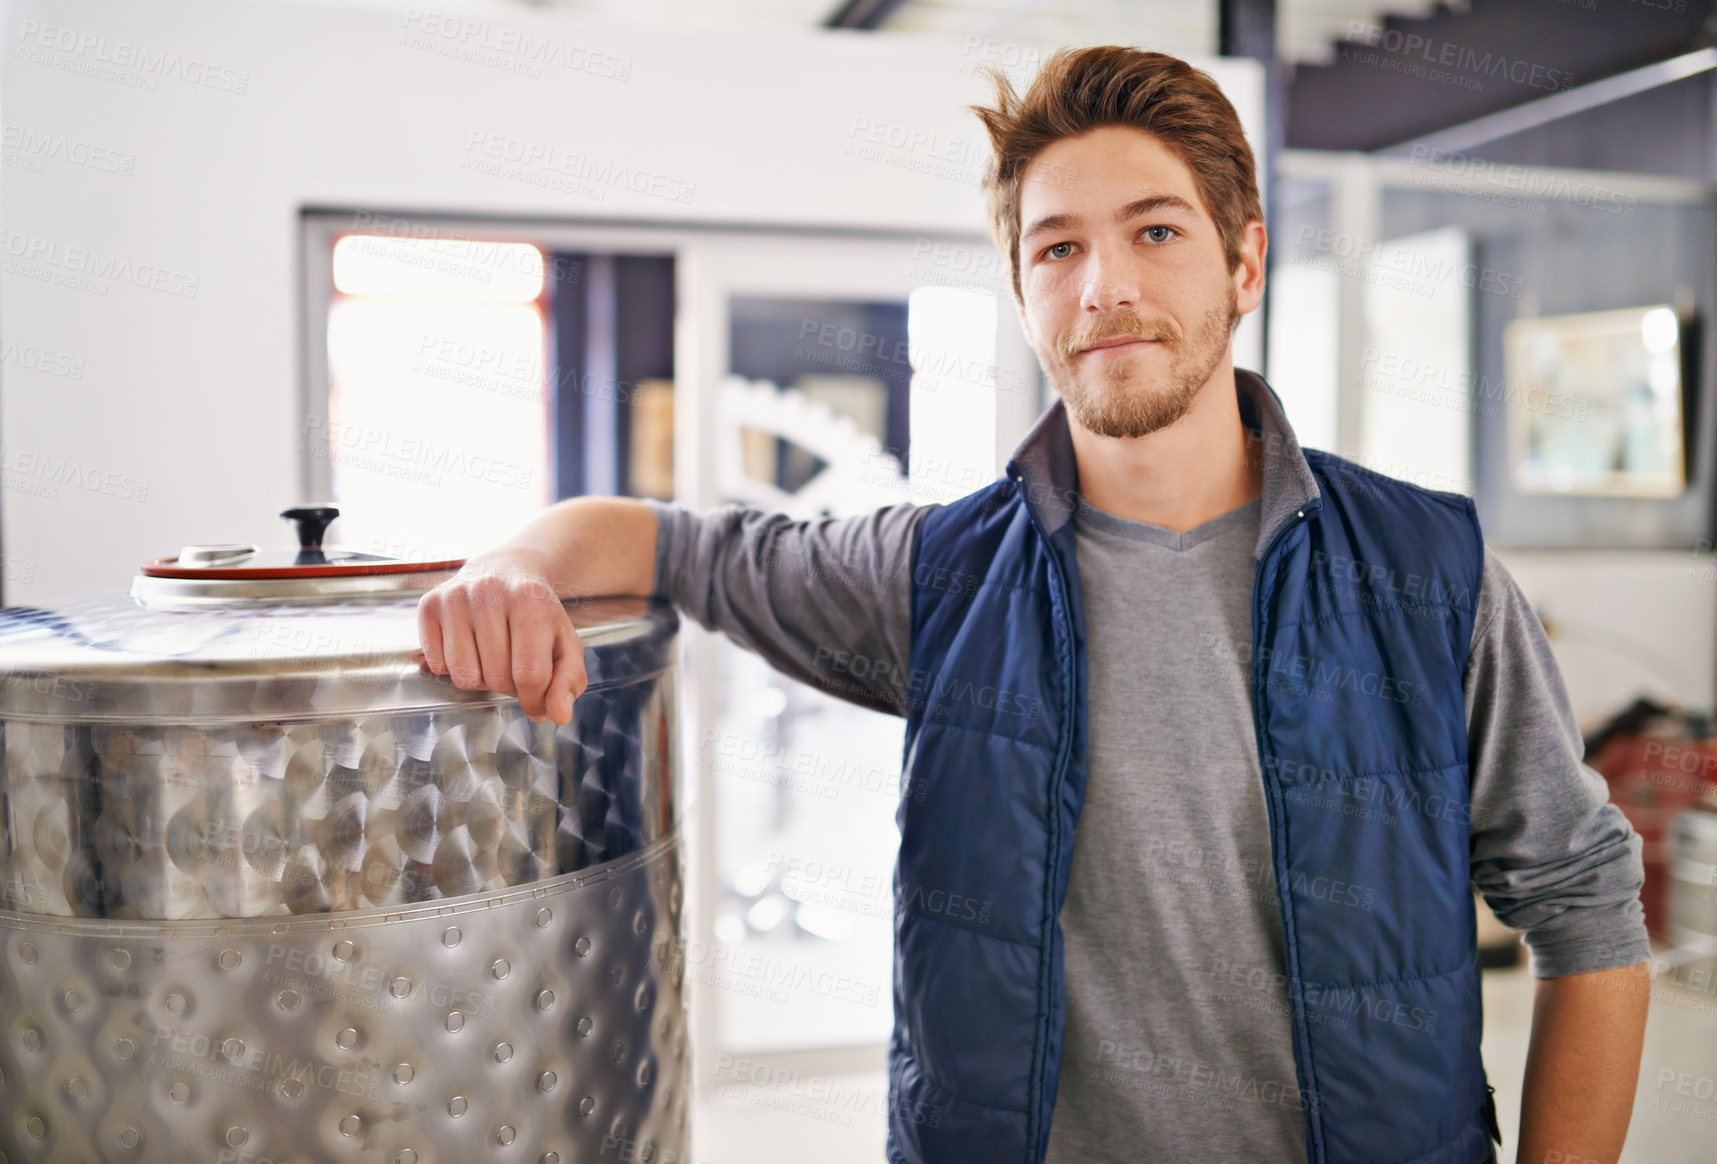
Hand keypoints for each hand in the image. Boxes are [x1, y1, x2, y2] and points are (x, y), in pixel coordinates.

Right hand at [416, 552, 587, 724]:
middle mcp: (488, 592)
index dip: (535, 699)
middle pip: (495, 678)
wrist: (506, 569)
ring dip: (481, 678)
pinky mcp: (428, 605)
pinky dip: (454, 667)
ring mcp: (455, 597)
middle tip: (514, 665)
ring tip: (492, 655)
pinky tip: (469, 645)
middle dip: (508, 686)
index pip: (530, 674)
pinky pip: (437, 666)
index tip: (537, 701)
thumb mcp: (565, 642)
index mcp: (530, 600)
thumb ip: (568, 681)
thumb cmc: (537, 612)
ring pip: (463, 676)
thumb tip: (559, 715)